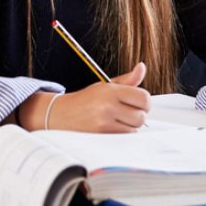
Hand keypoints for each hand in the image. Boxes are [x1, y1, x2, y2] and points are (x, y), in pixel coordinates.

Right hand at [29, 63, 150, 132]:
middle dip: (137, 115)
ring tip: (117, 121)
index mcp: (111, 91)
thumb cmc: (86, 100)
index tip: (138, 103)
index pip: (144, 97)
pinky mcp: (101, 136)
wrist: (62, 114)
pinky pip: (123, 138)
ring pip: (133, 129)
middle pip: (141, 116)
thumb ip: (127, 80)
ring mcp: (104, 123)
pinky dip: (121, 134)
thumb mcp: (106, 86)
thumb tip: (142, 67)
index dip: (144, 102)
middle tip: (126, 113)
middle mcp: (108, 106)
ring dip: (129, 127)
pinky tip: (112, 128)